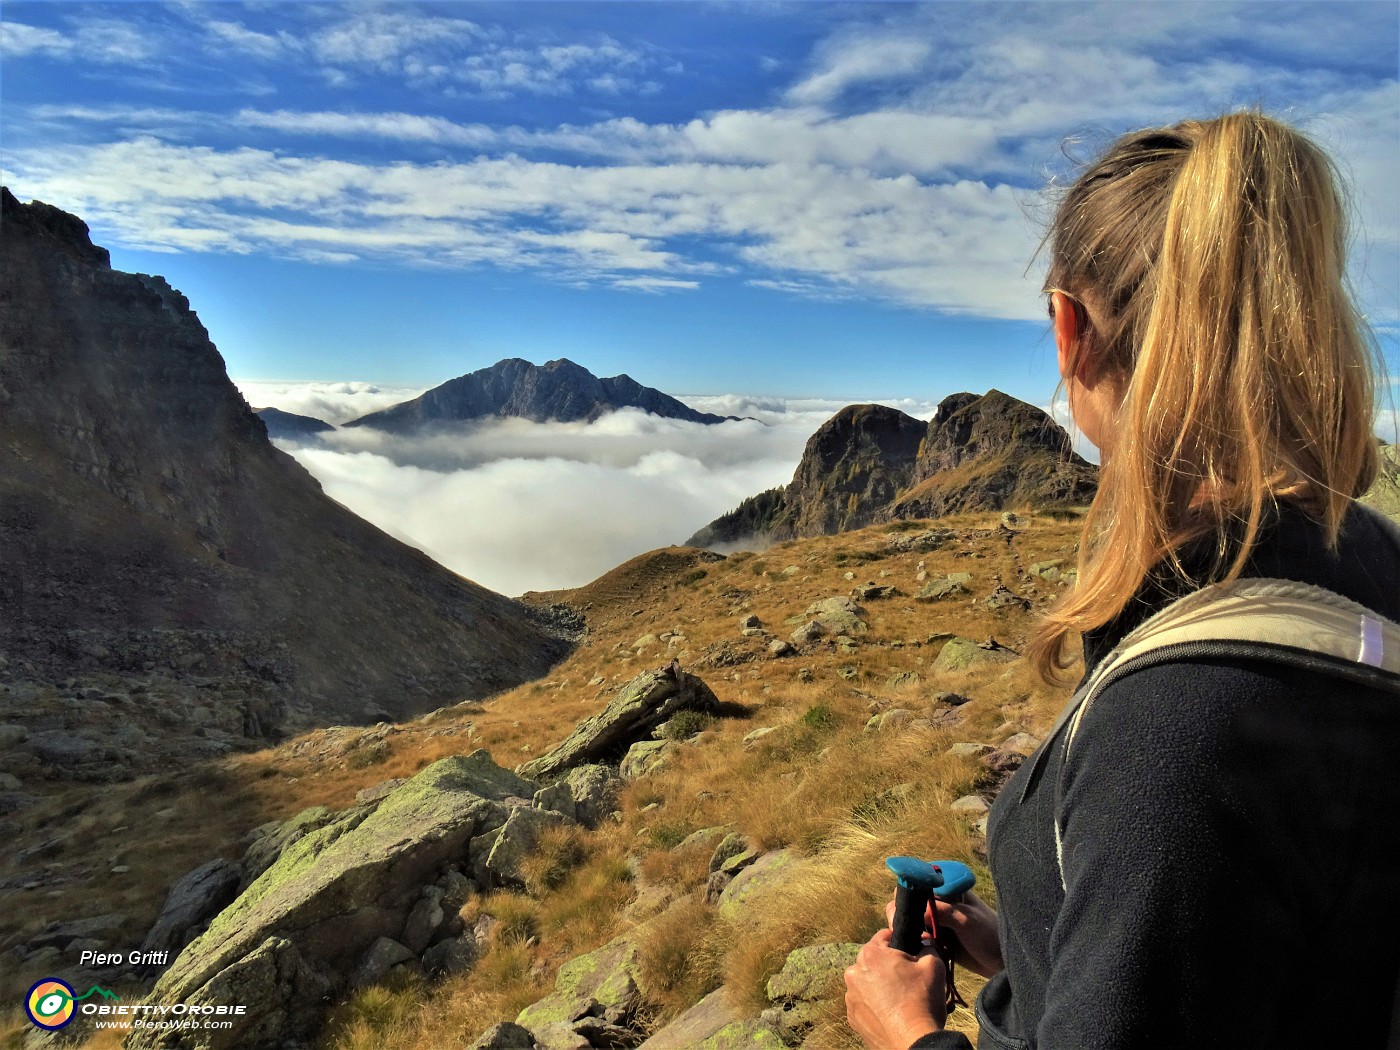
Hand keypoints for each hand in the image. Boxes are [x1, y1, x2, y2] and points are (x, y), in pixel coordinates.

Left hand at [844, 927, 946, 1047]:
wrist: (913, 1042)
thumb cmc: (922, 1001)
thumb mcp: (933, 966)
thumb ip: (928, 946)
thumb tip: (925, 939)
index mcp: (870, 954)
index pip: (884, 936)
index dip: (900, 942)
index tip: (911, 954)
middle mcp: (854, 972)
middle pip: (874, 960)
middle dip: (889, 966)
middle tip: (908, 980)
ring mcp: (851, 996)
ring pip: (867, 982)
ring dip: (880, 985)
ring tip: (901, 999)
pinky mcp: (852, 1017)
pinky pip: (864, 1003)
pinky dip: (875, 1005)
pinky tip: (892, 1012)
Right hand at [885, 890, 1003, 978]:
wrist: (999, 962)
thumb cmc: (989, 935)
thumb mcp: (968, 920)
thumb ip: (945, 912)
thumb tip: (919, 913)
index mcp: (947, 886)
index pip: (919, 879)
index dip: (909, 890)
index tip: (906, 907)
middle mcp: (937, 899)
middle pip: (908, 898)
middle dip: (902, 910)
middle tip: (906, 926)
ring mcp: (933, 918)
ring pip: (907, 917)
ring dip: (904, 926)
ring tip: (914, 939)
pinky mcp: (931, 935)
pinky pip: (913, 934)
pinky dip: (908, 938)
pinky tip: (912, 946)